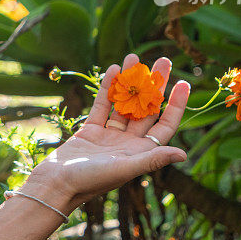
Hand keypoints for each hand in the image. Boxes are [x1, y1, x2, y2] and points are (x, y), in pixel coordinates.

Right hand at [24, 54, 189, 211]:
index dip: (175, 104)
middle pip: (147, 108)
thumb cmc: (91, 180)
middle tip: (162, 60)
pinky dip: (108, 87)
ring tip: (135, 56)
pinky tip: (114, 68)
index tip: (183, 82)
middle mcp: (129, 143)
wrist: (56, 183)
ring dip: (130, 81)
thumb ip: (153, 159)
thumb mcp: (125, 169)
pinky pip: (103, 105)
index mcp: (141, 152)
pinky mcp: (91, 130)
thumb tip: (184, 154)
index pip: (165, 124)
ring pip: (124, 102)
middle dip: (155, 85)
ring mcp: (110, 135)